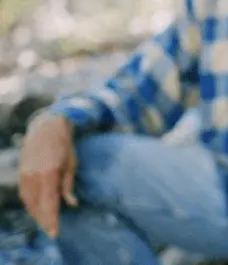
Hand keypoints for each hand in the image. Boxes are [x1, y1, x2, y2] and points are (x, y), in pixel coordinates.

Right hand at [18, 112, 77, 236]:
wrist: (47, 128)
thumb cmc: (64, 146)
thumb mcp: (72, 164)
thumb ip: (68, 185)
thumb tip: (71, 204)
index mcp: (50, 174)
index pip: (49, 203)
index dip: (51, 220)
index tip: (54, 232)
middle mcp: (34, 176)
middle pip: (37, 206)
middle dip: (43, 220)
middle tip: (51, 230)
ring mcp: (25, 174)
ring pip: (28, 201)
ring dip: (35, 213)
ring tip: (44, 222)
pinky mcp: (21, 172)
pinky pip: (24, 194)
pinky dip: (30, 203)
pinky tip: (36, 208)